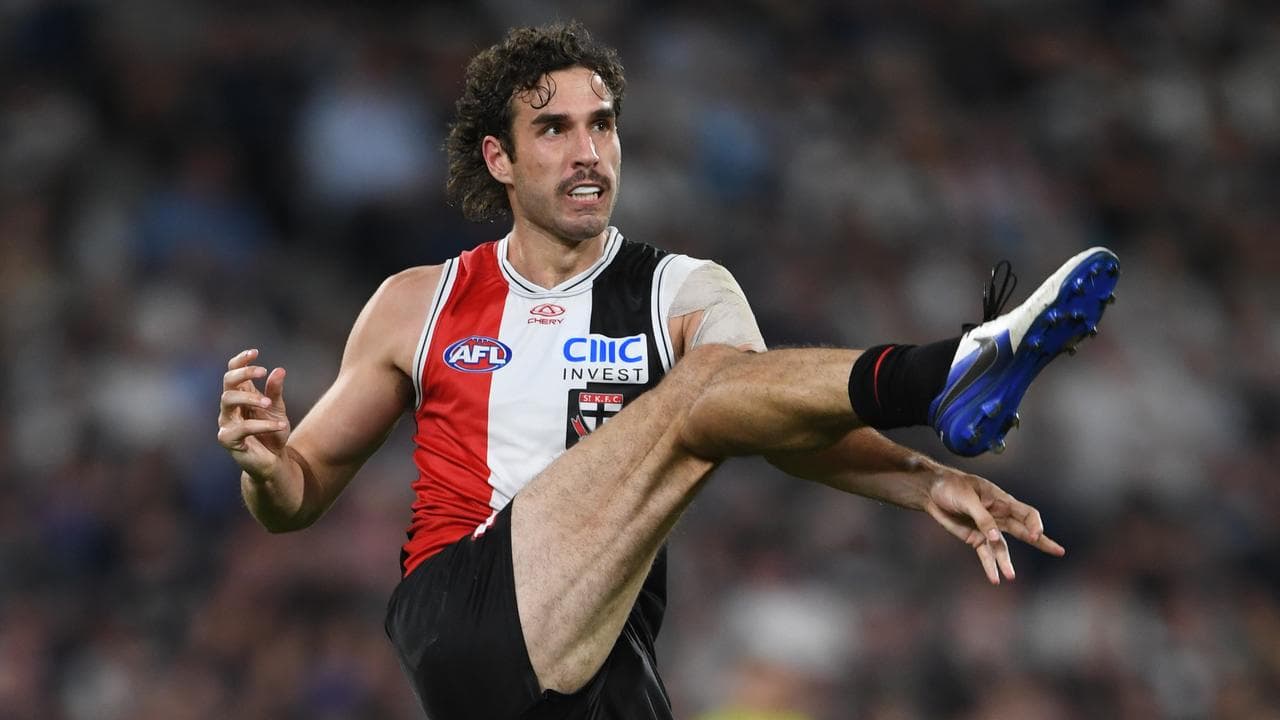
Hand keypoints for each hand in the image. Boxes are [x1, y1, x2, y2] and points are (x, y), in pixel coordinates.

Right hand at [217, 348, 291, 480]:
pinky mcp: (229, 440)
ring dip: (250, 397)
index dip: (240, 361)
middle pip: (227, 383)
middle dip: (243, 373)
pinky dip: (263, 424)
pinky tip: (280, 425)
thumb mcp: (278, 409)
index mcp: (240, 397)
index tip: (255, 352)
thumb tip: (279, 370)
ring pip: (228, 400)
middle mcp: (230, 408)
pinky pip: (242, 427)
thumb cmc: (273, 434)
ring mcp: (227, 423)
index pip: (232, 373)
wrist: (274, 461)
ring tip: (269, 403)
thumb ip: (276, 391)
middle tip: (263, 372)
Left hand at [922, 467, 1064, 584]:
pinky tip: (995, 579)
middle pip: (1024, 531)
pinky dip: (989, 566)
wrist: (932, 492)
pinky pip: (986, 554)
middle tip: (1059, 551)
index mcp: (1001, 500)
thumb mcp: (966, 498)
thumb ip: (982, 517)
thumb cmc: (951, 487)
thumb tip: (995, 537)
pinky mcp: (975, 538)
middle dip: (1041, 541)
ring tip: (1010, 576)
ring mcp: (988, 529)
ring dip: (1006, 562)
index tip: (1035, 535)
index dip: (1034, 524)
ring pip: (1003, 548)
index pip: (1026, 513)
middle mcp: (999, 516)